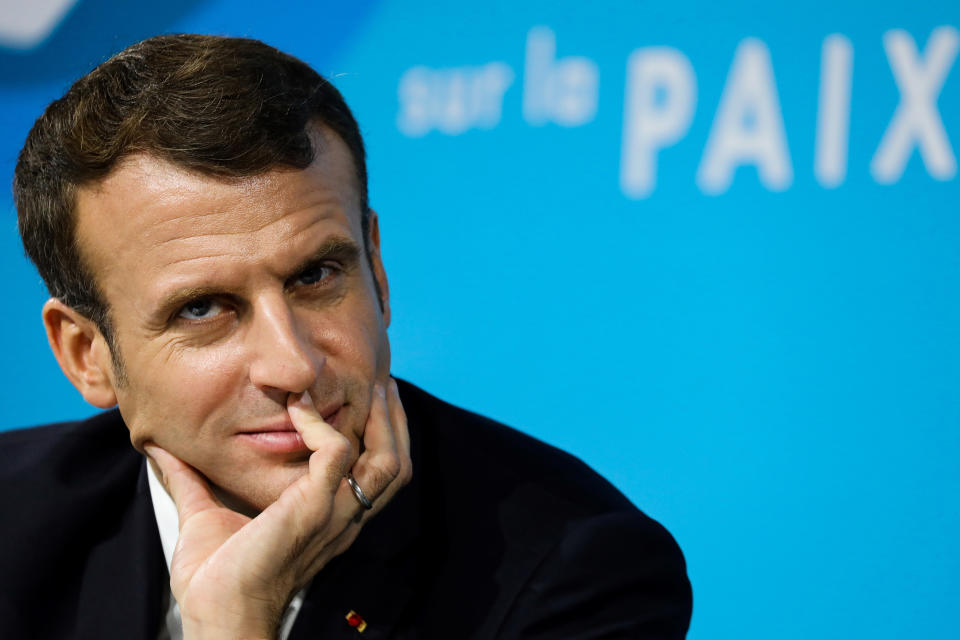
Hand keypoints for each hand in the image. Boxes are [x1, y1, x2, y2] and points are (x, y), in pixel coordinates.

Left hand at [145, 379, 411, 639]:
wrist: (214, 614)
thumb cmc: (212, 578)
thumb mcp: (205, 514)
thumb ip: (191, 479)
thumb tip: (157, 447)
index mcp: (329, 518)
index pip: (378, 473)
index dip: (382, 433)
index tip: (367, 397)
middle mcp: (343, 517)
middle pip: (398, 465)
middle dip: (396, 422)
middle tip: (384, 384)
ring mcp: (333, 513)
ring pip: (388, 461)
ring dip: (382, 420)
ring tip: (367, 389)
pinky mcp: (314, 508)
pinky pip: (336, 453)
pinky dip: (320, 425)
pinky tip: (299, 409)